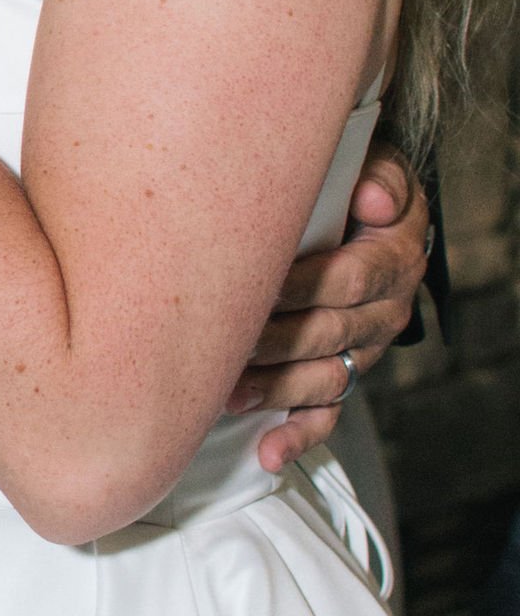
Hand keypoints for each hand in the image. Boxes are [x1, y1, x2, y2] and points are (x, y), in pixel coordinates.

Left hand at [227, 149, 430, 471]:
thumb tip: (373, 196)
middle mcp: (381, 309)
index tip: (258, 286)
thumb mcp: (369, 165)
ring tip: (229, 392)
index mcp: (390, 258)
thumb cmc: (349, 189)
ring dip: (277, 389)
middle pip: (329, 334)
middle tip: (226, 343)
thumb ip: (376, 175)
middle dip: (275, 341)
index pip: (349, 279)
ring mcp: (358, 348)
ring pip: (323, 379)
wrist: (356, 212)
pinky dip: (297, 436)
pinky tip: (267, 450)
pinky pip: (325, 414)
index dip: (303, 285)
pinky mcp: (338, 374)